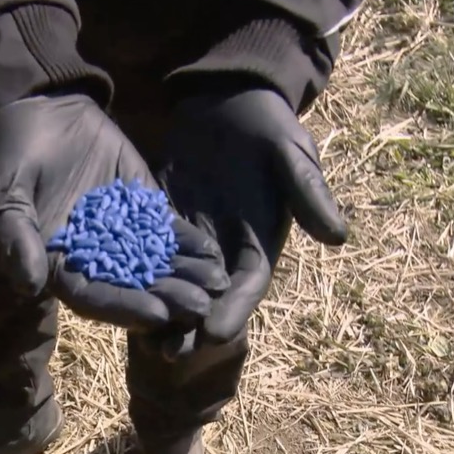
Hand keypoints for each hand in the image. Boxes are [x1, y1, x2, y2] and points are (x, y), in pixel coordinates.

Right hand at [0, 94, 229, 330]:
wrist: (45, 107)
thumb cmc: (15, 151)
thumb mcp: (6, 190)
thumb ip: (14, 235)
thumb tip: (27, 285)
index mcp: (59, 265)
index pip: (93, 297)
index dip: (124, 307)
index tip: (157, 314)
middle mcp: (93, 258)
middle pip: (133, 289)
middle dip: (168, 299)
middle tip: (202, 308)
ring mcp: (121, 235)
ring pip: (156, 264)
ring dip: (186, 278)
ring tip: (218, 286)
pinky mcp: (142, 209)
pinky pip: (167, 232)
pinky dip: (189, 244)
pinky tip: (215, 255)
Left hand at [155, 88, 347, 357]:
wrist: (229, 100)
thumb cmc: (268, 125)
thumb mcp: (292, 153)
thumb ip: (308, 193)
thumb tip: (338, 236)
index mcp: (260, 242)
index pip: (247, 286)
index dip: (233, 311)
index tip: (216, 335)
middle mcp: (225, 249)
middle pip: (206, 296)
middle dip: (189, 325)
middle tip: (168, 353)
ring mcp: (192, 237)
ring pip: (174, 282)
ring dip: (159, 309)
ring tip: (138, 338)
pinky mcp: (161, 219)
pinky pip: (146, 252)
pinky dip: (135, 273)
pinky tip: (115, 292)